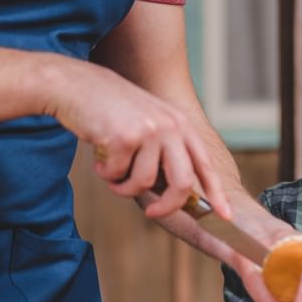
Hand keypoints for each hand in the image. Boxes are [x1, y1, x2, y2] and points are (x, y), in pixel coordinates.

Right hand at [49, 58, 229, 219]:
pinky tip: (100, 156)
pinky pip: (119, 175)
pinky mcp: (125, 137)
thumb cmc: (113, 111)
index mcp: (182, 125)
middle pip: (183, 183)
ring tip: (113, 170)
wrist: (76, 85)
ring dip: (124, 186)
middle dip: (168, 206)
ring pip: (145, 183)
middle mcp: (171, 126)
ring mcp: (149, 131)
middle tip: (152, 213)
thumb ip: (167, 152)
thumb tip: (178, 195)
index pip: (206, 165)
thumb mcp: (151, 123)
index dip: (216, 194)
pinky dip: (106, 174)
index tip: (225, 216)